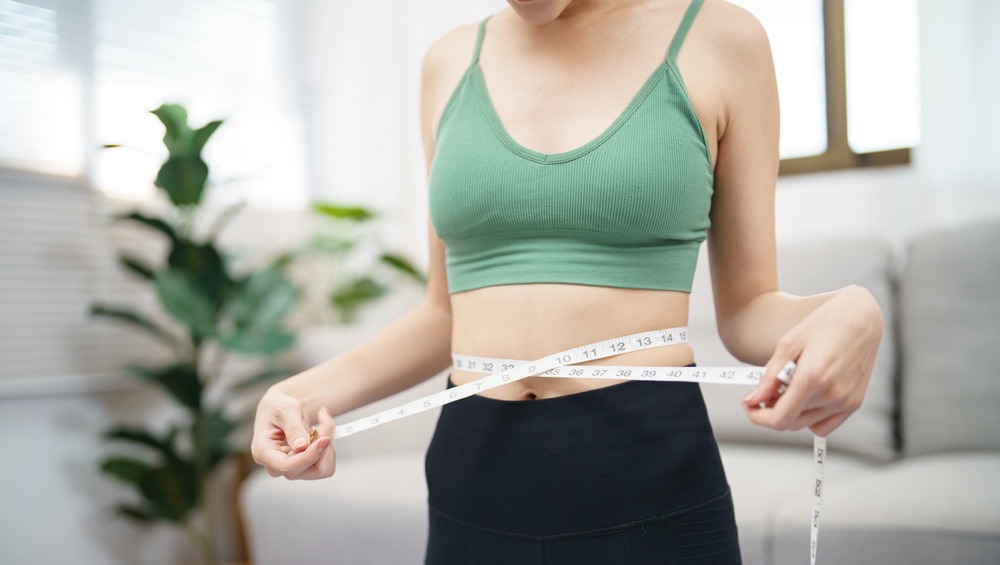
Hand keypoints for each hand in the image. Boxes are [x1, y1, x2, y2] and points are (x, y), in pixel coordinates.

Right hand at [251, 387, 336, 479]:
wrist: (280, 409)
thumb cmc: (278, 407)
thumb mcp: (286, 410)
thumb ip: (294, 429)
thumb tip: (301, 447)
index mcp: (263, 453)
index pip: (288, 467)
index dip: (310, 456)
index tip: (325, 439)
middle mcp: (276, 467)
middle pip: (310, 472)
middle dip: (323, 447)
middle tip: (323, 419)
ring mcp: (291, 469)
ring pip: (322, 469)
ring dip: (328, 446)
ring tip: (321, 423)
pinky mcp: (304, 467)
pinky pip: (326, 464)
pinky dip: (328, 447)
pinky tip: (320, 433)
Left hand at [742, 285, 883, 436]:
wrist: (861, 316)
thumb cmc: (823, 324)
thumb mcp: (788, 344)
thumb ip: (770, 377)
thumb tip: (753, 400)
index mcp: (813, 377)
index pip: (780, 418)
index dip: (758, 416)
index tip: (748, 404)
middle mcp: (832, 394)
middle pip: (790, 422)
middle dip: (771, 411)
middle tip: (766, 391)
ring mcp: (846, 401)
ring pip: (805, 424)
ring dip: (790, 412)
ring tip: (787, 388)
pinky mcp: (855, 403)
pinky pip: (825, 425)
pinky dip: (810, 418)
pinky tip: (805, 397)